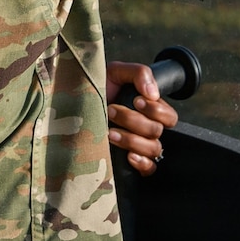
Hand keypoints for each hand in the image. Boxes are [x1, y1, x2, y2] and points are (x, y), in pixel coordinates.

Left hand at [106, 61, 178, 176]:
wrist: (70, 106)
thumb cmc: (95, 87)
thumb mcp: (115, 71)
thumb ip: (138, 73)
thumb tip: (153, 93)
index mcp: (148, 109)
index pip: (169, 116)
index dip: (156, 110)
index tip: (136, 101)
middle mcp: (146, 128)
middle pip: (157, 131)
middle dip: (134, 121)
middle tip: (112, 111)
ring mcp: (138, 146)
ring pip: (153, 149)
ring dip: (132, 140)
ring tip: (110, 133)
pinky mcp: (129, 161)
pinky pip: (149, 169)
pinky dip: (142, 163)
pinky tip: (128, 156)